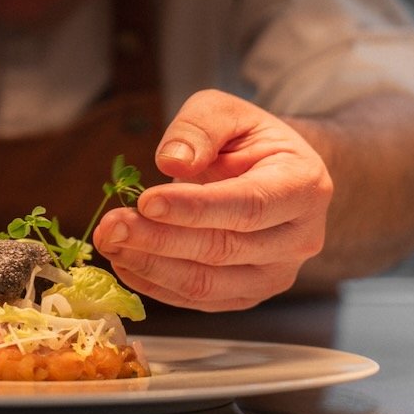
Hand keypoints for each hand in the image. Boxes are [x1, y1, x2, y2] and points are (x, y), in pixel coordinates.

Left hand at [93, 89, 331, 310]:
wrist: (272, 174)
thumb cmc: (249, 140)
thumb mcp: (227, 112)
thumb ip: (200, 128)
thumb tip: (173, 161)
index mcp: (303, 186)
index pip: (248, 206)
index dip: (195, 208)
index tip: (146, 201)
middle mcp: (299, 239)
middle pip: (223, 249)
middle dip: (159, 239)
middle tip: (110, 225)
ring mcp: (275, 274)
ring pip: (208, 284)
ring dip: (150, 266)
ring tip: (109, 241)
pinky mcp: (247, 295)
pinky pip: (198, 300)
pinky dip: (155, 284)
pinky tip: (124, 261)